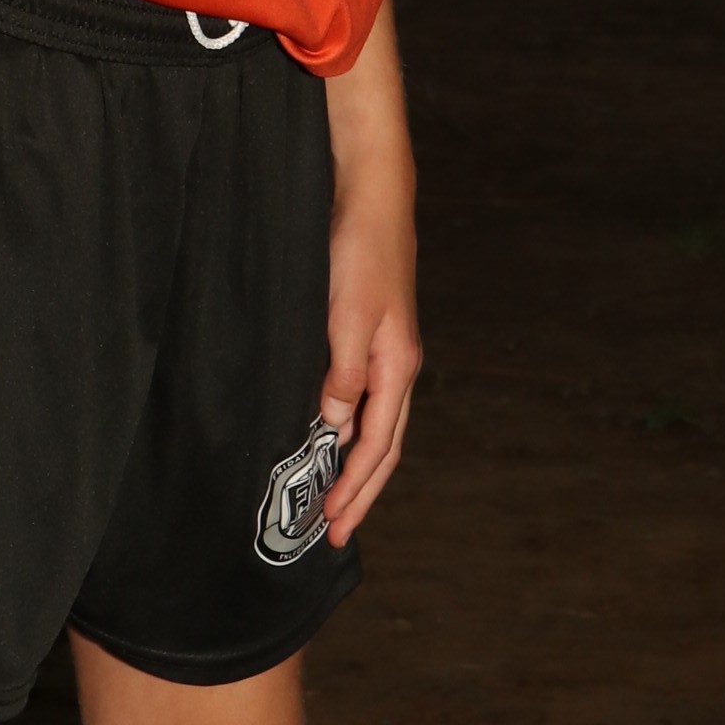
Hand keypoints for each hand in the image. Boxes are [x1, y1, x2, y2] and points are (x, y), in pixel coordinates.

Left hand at [314, 0, 418, 545]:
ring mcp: (384, 349)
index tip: (329, 527)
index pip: (378, 447)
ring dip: (354, 467)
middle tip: (331, 534)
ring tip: (331, 500)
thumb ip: (342, 373)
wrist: (368, 190)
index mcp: (396, 365)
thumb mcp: (347, 314)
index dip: (355, 490)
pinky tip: (328, 436)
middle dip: (359, 493)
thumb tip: (336, 428)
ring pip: (374, 425)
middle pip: (382, 446)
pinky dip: (349, 430)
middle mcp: (396, 364)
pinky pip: (361, 397)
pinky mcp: (366, 331)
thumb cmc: (358, 247)